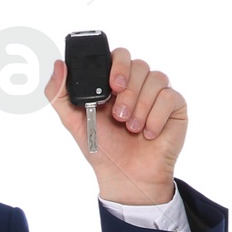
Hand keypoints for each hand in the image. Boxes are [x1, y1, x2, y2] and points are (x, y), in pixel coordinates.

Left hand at [45, 47, 186, 207]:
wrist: (125, 176)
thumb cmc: (102, 148)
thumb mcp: (73, 122)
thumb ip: (59, 95)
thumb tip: (57, 65)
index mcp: (113, 82)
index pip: (120, 55)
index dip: (118, 64)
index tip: (113, 85)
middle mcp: (137, 83)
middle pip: (139, 65)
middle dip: (129, 92)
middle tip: (119, 115)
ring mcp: (156, 93)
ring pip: (156, 78)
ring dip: (141, 106)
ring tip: (131, 128)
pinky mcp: (174, 105)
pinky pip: (170, 97)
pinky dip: (156, 117)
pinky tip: (148, 133)